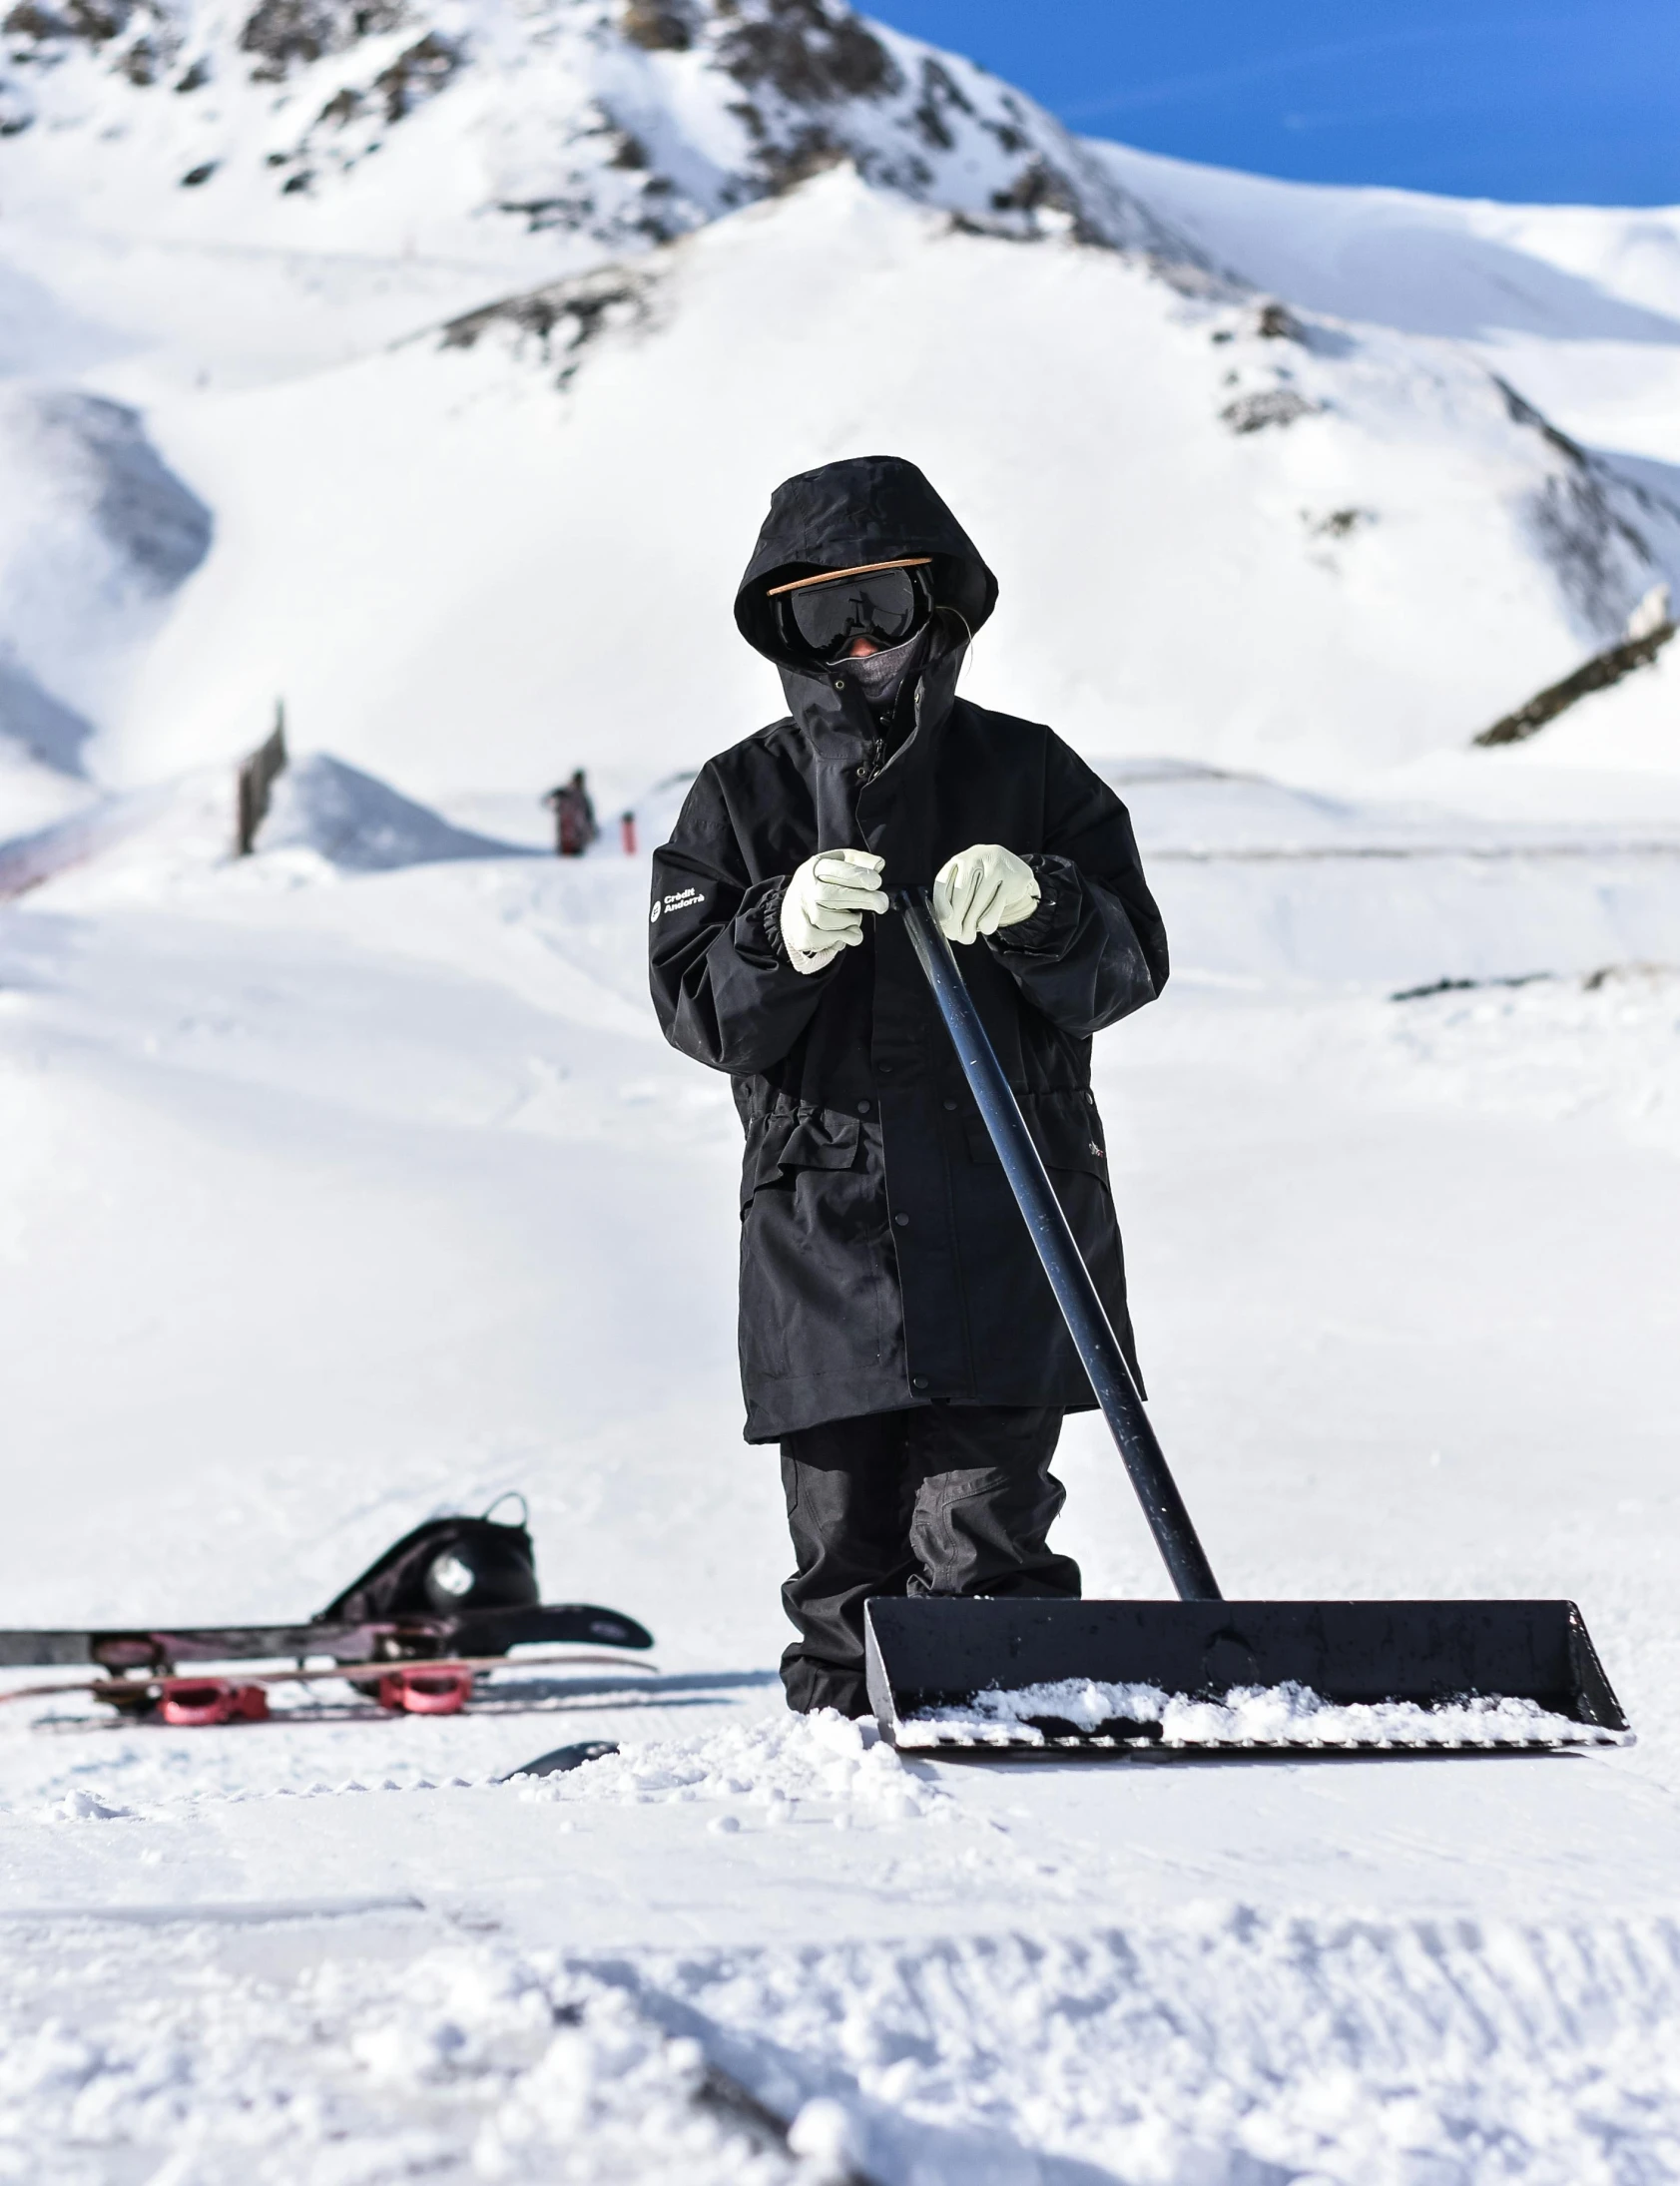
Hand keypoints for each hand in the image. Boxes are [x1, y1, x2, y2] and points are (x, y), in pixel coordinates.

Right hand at [780, 848, 887, 972]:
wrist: (795, 913)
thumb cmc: (823, 885)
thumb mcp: (837, 866)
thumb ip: (858, 861)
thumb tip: (879, 864)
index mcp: (813, 868)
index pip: (835, 869)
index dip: (858, 875)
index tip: (876, 882)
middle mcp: (804, 889)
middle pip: (832, 895)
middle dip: (862, 899)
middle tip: (882, 904)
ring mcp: (802, 913)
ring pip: (833, 919)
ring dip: (852, 921)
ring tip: (852, 917)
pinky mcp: (804, 935)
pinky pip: (833, 938)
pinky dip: (847, 937)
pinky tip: (846, 932)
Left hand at [932, 844, 1038, 944]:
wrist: (1014, 870)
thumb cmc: (982, 881)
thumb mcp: (964, 883)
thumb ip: (952, 899)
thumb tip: (947, 923)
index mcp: (959, 860)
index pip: (943, 883)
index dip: (941, 904)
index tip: (945, 921)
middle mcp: (976, 858)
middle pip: (961, 895)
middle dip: (956, 920)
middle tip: (956, 936)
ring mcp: (996, 866)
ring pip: (978, 902)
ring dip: (971, 924)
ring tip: (968, 937)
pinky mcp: (1013, 878)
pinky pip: (997, 905)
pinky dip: (989, 920)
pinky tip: (986, 928)